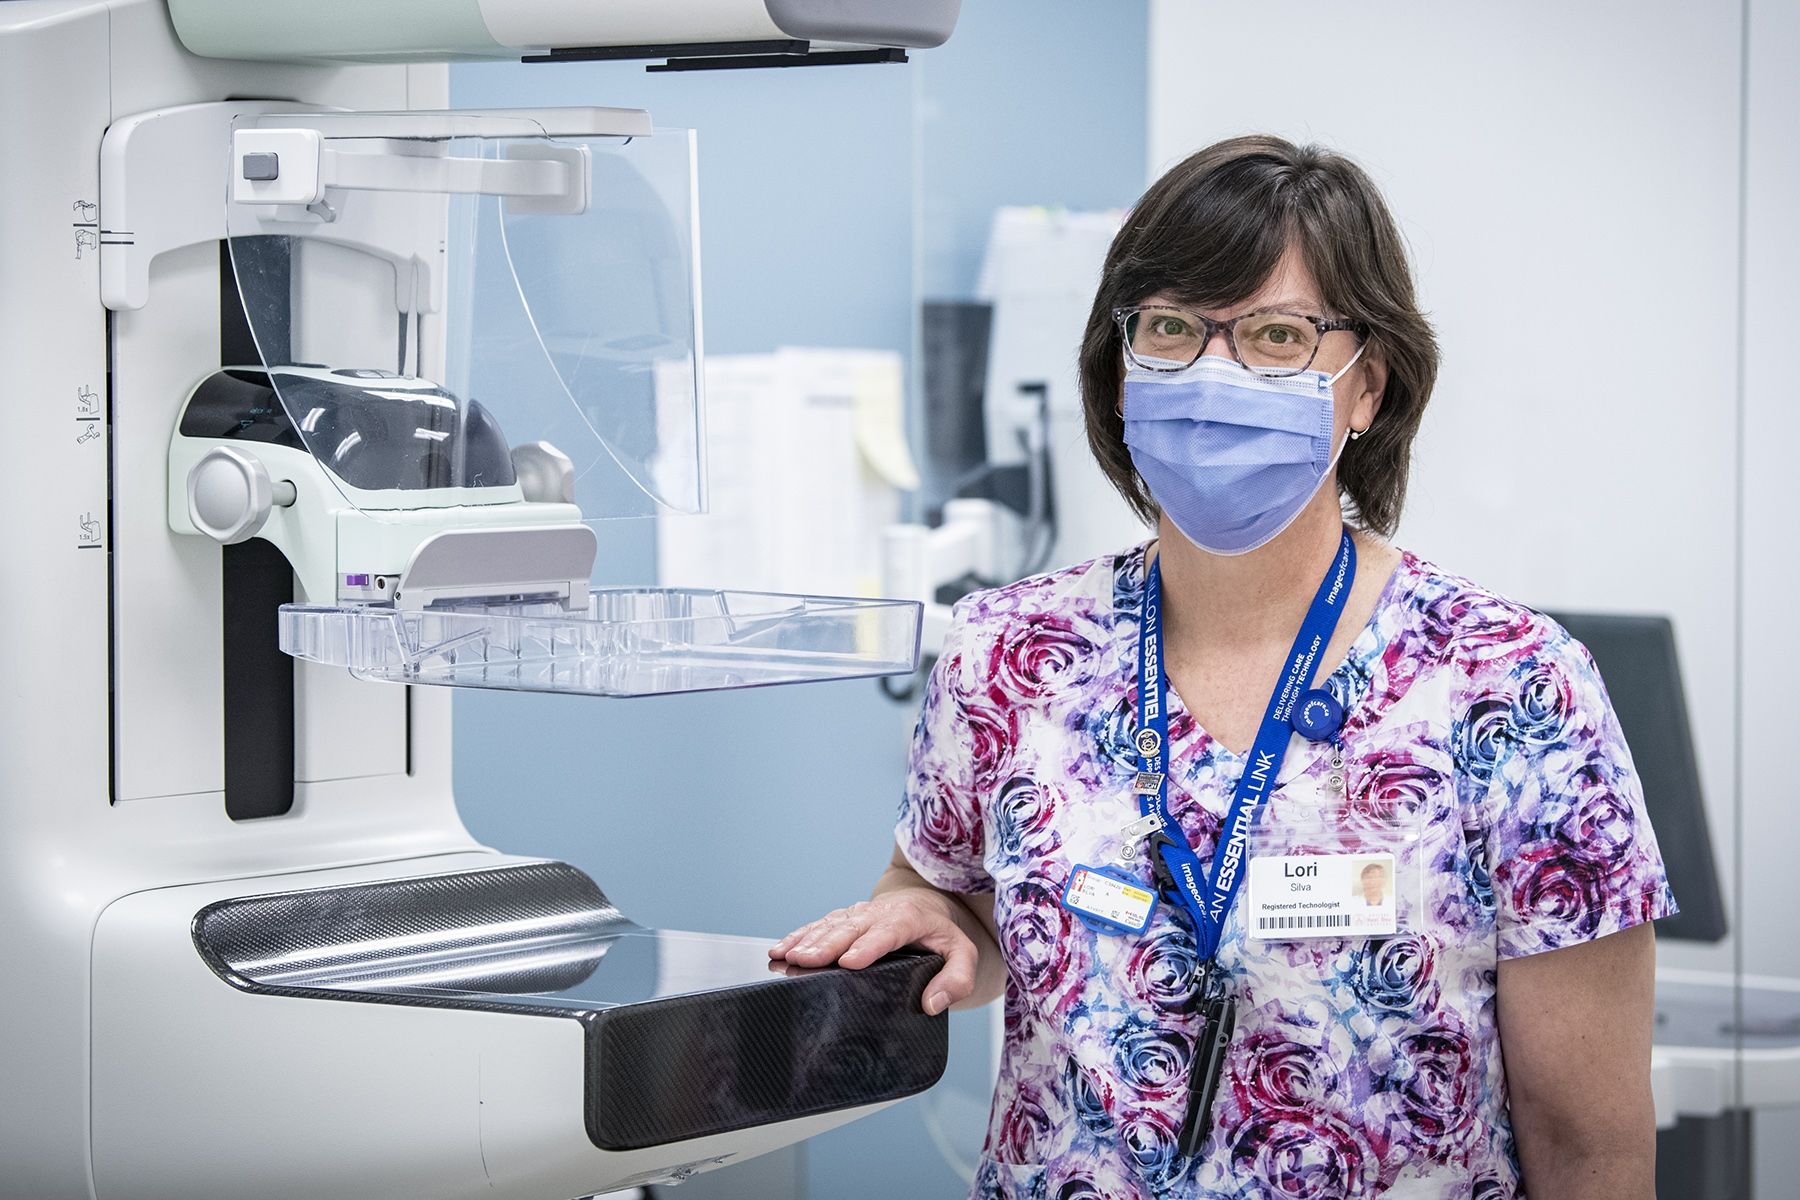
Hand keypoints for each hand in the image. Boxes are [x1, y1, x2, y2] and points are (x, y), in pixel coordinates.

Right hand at [768, 890, 977, 1015]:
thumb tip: (933, 1003)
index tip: (849, 963)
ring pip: (830, 925)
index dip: (869, 947)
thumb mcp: (964, 955)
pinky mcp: (844, 919)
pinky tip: (780, 950)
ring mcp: (859, 914)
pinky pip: (818, 925)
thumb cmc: (942, 936)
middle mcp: (879, 913)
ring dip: (807, 940)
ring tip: (786, 957)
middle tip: (806, 962)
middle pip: (852, 928)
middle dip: (827, 945)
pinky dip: (798, 936)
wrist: (928, 905)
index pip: (888, 932)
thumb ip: (957, 979)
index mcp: (909, 919)